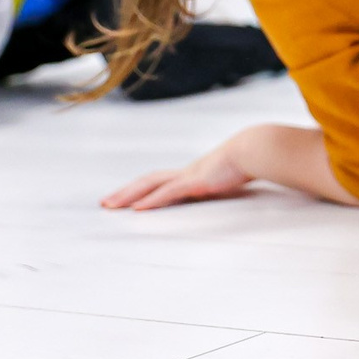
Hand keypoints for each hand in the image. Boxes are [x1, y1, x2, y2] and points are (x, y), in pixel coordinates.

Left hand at [102, 139, 257, 209]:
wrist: (253, 150)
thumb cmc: (246, 162)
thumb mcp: (230, 176)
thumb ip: (223, 183)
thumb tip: (225, 188)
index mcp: (191, 174)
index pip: (158, 181)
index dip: (139, 188)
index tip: (124, 198)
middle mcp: (184, 173)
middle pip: (146, 181)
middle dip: (124, 192)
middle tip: (104, 203)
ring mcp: (188, 177)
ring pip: (150, 185)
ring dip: (129, 195)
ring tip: (111, 206)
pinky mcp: (195, 182)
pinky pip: (167, 193)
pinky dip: (151, 200)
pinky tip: (137, 209)